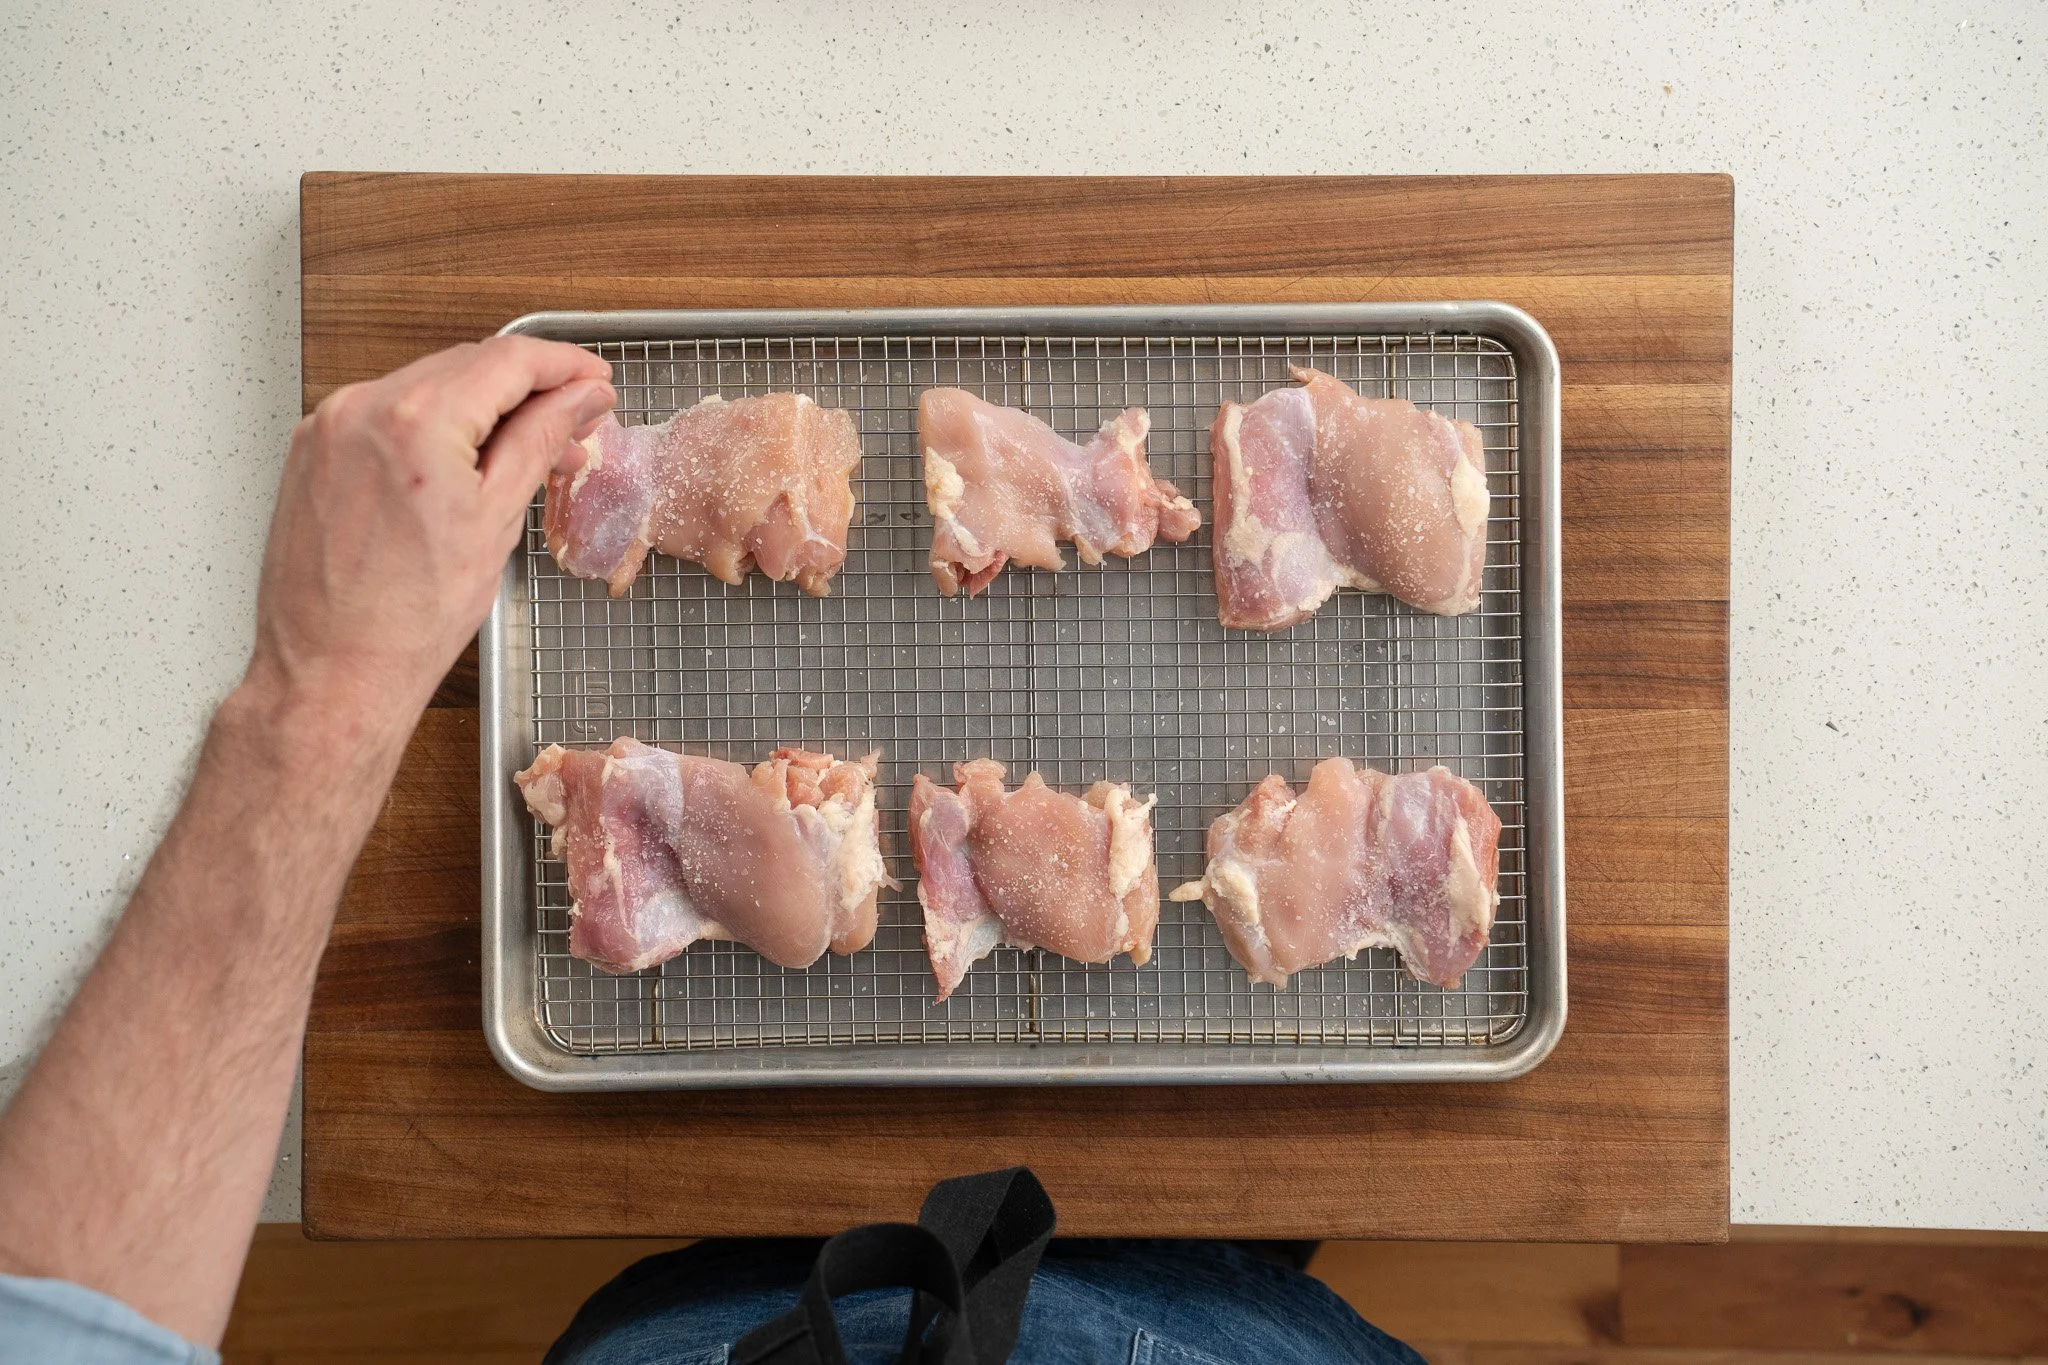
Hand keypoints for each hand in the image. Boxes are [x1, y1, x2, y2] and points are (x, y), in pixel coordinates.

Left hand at [244, 336, 613, 739]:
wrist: (331, 671)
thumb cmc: (407, 620)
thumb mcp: (496, 522)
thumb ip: (541, 442)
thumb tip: (579, 400)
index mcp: (414, 421)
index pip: (507, 359)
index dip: (563, 364)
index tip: (593, 378)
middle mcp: (362, 409)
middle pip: (466, 365)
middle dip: (527, 388)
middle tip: (574, 421)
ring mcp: (329, 426)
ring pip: (426, 386)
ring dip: (481, 407)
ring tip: (523, 452)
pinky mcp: (313, 449)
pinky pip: (387, 413)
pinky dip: (433, 425)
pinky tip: (464, 462)